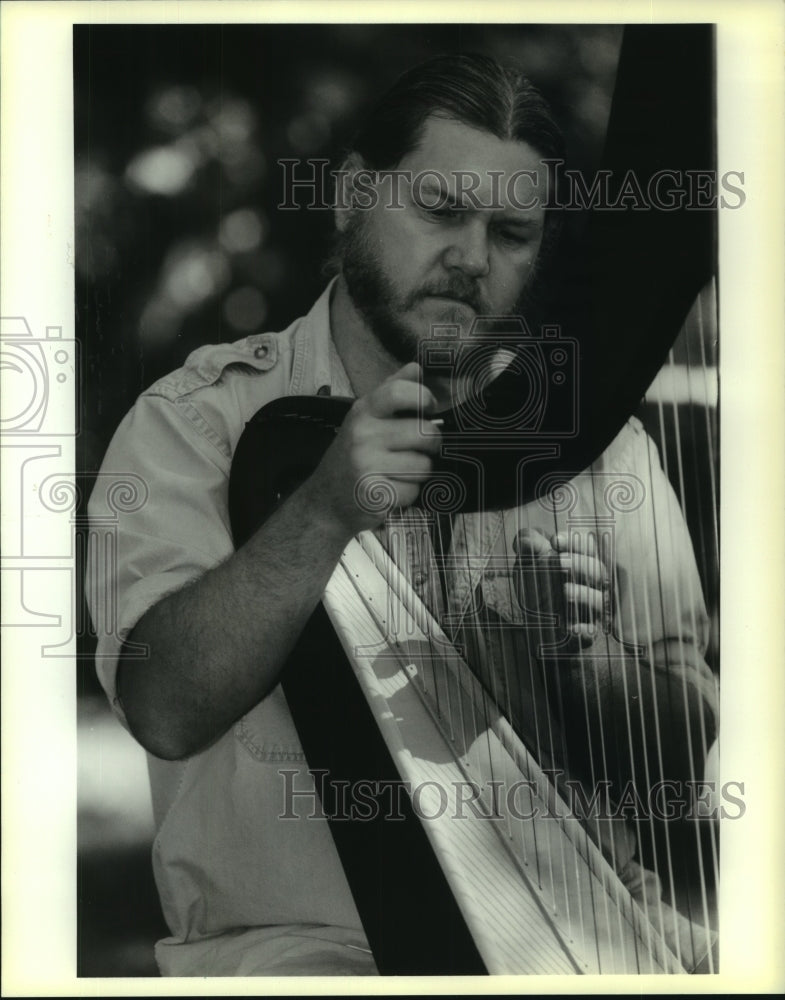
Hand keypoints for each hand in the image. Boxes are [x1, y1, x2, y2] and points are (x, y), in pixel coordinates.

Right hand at [304, 362, 442, 535]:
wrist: (325, 499)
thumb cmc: (352, 454)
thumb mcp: (365, 418)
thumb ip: (392, 391)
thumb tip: (416, 367)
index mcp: (363, 412)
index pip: (398, 392)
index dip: (423, 397)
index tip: (430, 408)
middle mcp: (362, 435)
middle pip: (424, 433)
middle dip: (432, 444)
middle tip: (421, 450)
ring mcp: (366, 465)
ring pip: (423, 465)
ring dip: (420, 472)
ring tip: (402, 472)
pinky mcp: (373, 494)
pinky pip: (413, 491)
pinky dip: (409, 494)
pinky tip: (393, 490)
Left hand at [512, 526, 611, 652]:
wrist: (534, 622)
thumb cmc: (535, 584)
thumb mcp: (526, 562)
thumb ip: (526, 546)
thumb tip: (525, 542)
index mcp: (580, 561)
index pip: (588, 546)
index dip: (574, 542)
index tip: (554, 541)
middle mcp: (591, 584)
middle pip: (597, 571)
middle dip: (580, 564)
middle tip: (559, 561)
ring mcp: (590, 608)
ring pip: (599, 600)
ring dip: (584, 593)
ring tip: (565, 590)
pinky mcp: (584, 631)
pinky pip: (592, 631)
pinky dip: (584, 629)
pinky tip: (570, 627)